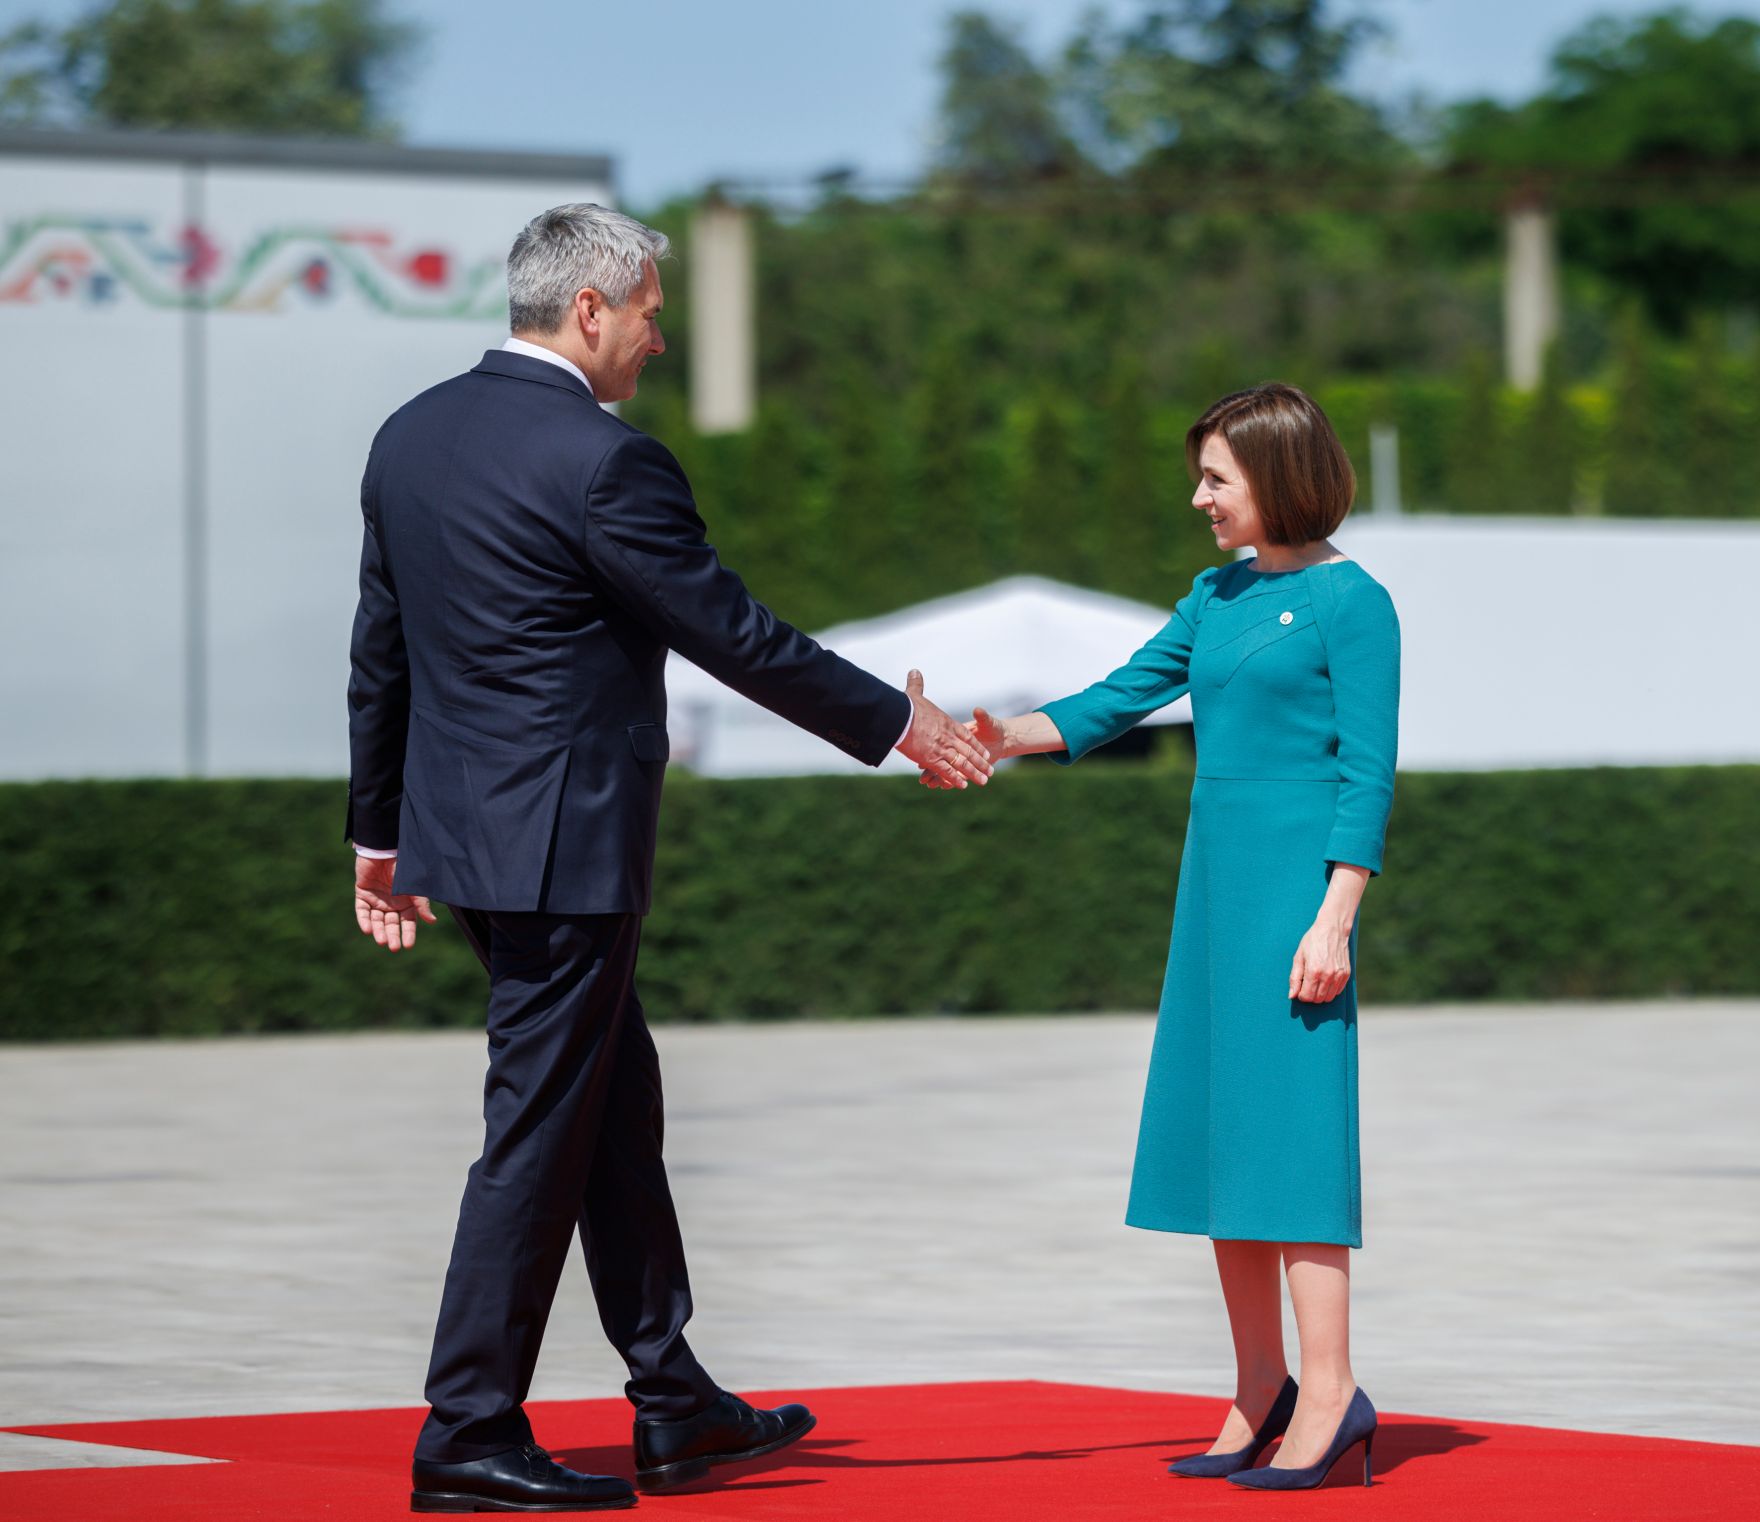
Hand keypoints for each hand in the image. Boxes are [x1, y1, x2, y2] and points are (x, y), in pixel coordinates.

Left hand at [354, 853, 437, 953]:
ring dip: (379, 931)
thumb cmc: (402, 867)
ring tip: (381, 941)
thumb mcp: (414, 887)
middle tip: (393, 948)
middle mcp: (391, 903)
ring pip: (377, 920)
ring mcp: (376, 900)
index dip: (408, 933)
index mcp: (406, 902)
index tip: (408, 945)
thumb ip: (421, 903)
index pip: (408, 922)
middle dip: (392, 936)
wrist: (382, 849)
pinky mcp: (362, 894)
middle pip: (392, 924)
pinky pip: (362, 911)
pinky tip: (368, 930)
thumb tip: (432, 921)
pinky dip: (365, 920)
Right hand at [896, 670, 992, 788]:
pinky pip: (946, 770)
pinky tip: (962, 785)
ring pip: (962, 763)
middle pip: (969, 752)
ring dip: (973, 773)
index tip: (985, 753)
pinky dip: (955, 778)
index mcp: (947, 723)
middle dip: (980, 763)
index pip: (967, 736)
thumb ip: (916, 685)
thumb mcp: (913, 696)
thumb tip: (914, 671)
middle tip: (990, 772)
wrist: (901, 717)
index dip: (976, 746)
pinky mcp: (931, 758)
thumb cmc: (906, 707)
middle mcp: (948, 737)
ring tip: (983, 781)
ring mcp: (941, 748)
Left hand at [1288, 917, 1350, 1003]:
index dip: (1301, 995)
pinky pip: (1338, 992)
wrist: (1333, 929)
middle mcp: (1327, 976)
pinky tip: (1326, 980)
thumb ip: (1294, 978)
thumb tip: (1291, 995)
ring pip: (1328, 998)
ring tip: (1316, 983)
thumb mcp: (1299, 957)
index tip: (1300, 988)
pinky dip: (1330, 990)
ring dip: (1321, 995)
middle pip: (1317, 999)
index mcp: (1313, 971)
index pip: (1306, 996)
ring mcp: (1339, 976)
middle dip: (1310, 996)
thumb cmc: (1313, 941)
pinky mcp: (1346, 974)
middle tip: (1307, 985)